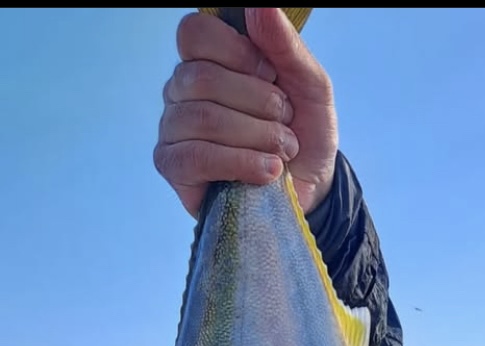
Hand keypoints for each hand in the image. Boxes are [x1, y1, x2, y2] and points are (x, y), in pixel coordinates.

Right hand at [154, 8, 337, 217]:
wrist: (310, 188)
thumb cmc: (303, 133)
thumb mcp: (309, 84)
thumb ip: (284, 44)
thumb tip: (258, 5)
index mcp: (209, 60)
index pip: (195, 33)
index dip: (238, 53)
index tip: (272, 75)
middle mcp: (183, 90)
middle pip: (202, 77)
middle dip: (258, 102)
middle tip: (286, 122)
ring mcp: (174, 129)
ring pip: (202, 118)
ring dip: (256, 136)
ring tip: (283, 152)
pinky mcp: (174, 167)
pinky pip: (196, 157)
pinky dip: (240, 163)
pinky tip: (268, 172)